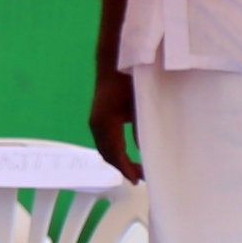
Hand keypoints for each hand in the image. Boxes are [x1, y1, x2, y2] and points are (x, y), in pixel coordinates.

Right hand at [87, 65, 142, 182]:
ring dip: (118, 160)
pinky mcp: (97, 118)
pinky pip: (103, 142)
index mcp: (105, 124)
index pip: (116, 154)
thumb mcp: (141, 106)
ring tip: (135, 168)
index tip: (139, 180)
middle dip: (122, 168)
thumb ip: (142, 130)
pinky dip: (114, 152)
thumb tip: (147, 151)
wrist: (114, 62)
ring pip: (104, 149)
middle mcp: (96, 125)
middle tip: (141, 177)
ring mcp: (94, 121)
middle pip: (107, 155)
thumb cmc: (130, 81)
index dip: (127, 169)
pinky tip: (126, 153)